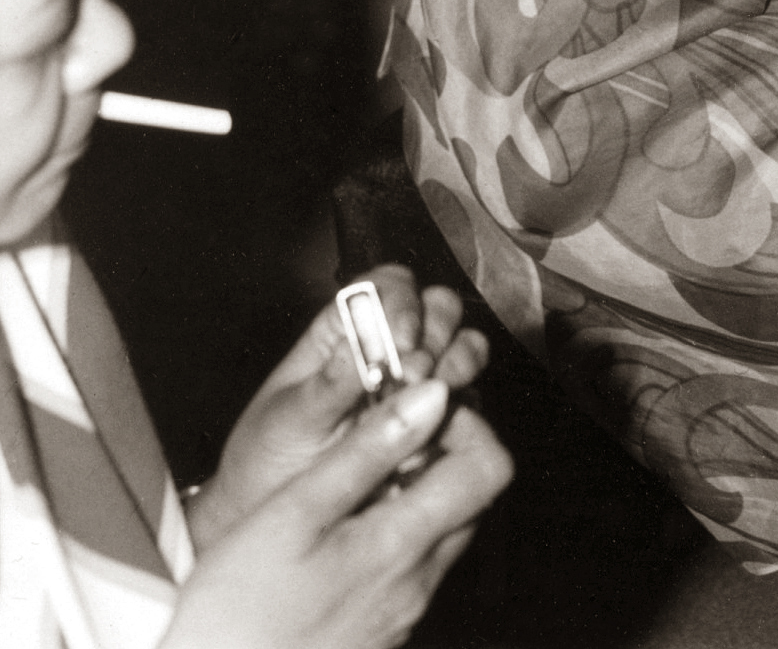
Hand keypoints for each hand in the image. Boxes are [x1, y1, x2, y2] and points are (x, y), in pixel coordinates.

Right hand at [162, 379, 512, 648]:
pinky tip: (340, 538)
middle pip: (473, 502)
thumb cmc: (237, 606)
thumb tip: (433, 393)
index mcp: (401, 547)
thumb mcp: (297, 508)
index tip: (416, 411)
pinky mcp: (380, 637)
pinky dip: (394, 540)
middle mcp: (416, 587)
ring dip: (416, 498)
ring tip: (352, 486)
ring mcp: (401, 617)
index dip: (465, 426)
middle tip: (382, 440)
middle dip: (442, 456)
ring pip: (442, 537)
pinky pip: (411, 574)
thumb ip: (370, 448)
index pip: (490, 468)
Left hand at [189, 268, 490, 550]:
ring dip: (459, 362)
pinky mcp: (439, 423)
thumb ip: (331, 381)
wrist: (275, 531)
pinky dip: (462, 410)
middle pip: (437, 307)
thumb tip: (373, 344)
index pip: (387, 286)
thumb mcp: (289, 419)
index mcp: (346, 330)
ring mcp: (420, 384)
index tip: (400, 342)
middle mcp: (391, 348)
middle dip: (437, 332)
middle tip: (415, 374)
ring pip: (463, 345)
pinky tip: (439, 432)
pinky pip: (469, 402)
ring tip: (438, 394)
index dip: (402, 304)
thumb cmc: (267, 462)